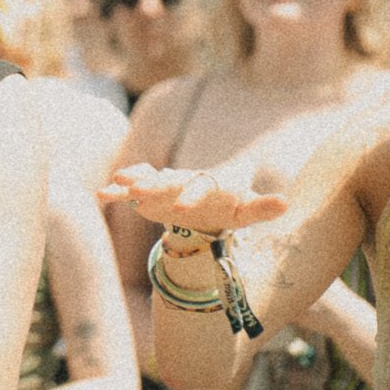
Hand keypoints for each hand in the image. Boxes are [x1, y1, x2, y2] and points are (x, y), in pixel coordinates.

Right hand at [98, 165, 286, 234]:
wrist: (208, 205)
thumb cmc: (230, 208)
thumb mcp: (246, 210)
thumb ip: (263, 207)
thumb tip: (287, 203)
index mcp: (210, 183)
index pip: (202, 185)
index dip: (191, 196)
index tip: (180, 210)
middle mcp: (184, 179)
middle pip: (170, 180)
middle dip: (155, 185)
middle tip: (138, 191)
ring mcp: (164, 183)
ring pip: (147, 179)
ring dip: (133, 182)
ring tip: (116, 187)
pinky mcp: (147, 191)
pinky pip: (131, 186)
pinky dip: (117, 190)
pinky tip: (103, 194)